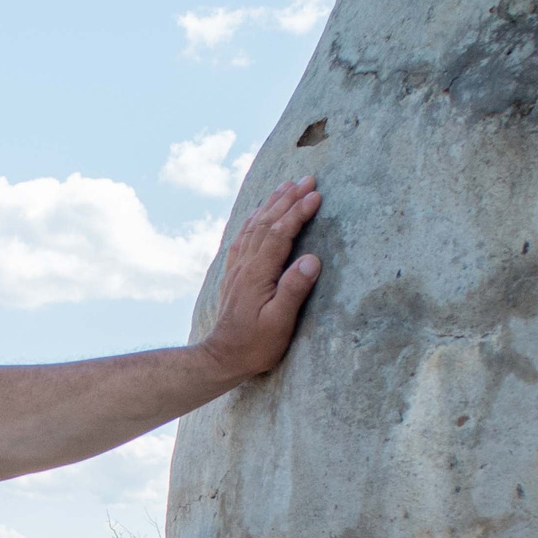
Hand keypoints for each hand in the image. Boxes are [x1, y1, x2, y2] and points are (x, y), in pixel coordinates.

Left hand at [201, 176, 323, 383]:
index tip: (316, 194)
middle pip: (267, 222)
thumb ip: (294, 290)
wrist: (221, 357)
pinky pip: (242, 237)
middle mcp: (245, 265)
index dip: (298, 212)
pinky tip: (257, 213)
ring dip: (271, 204)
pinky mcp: (233, 274)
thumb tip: (312, 259)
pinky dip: (253, 220)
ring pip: (254, 226)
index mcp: (258, 274)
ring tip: (286, 185)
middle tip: (307, 179)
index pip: (281, 233)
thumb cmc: (255, 345)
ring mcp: (237, 268)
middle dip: (287, 198)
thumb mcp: (279, 323)